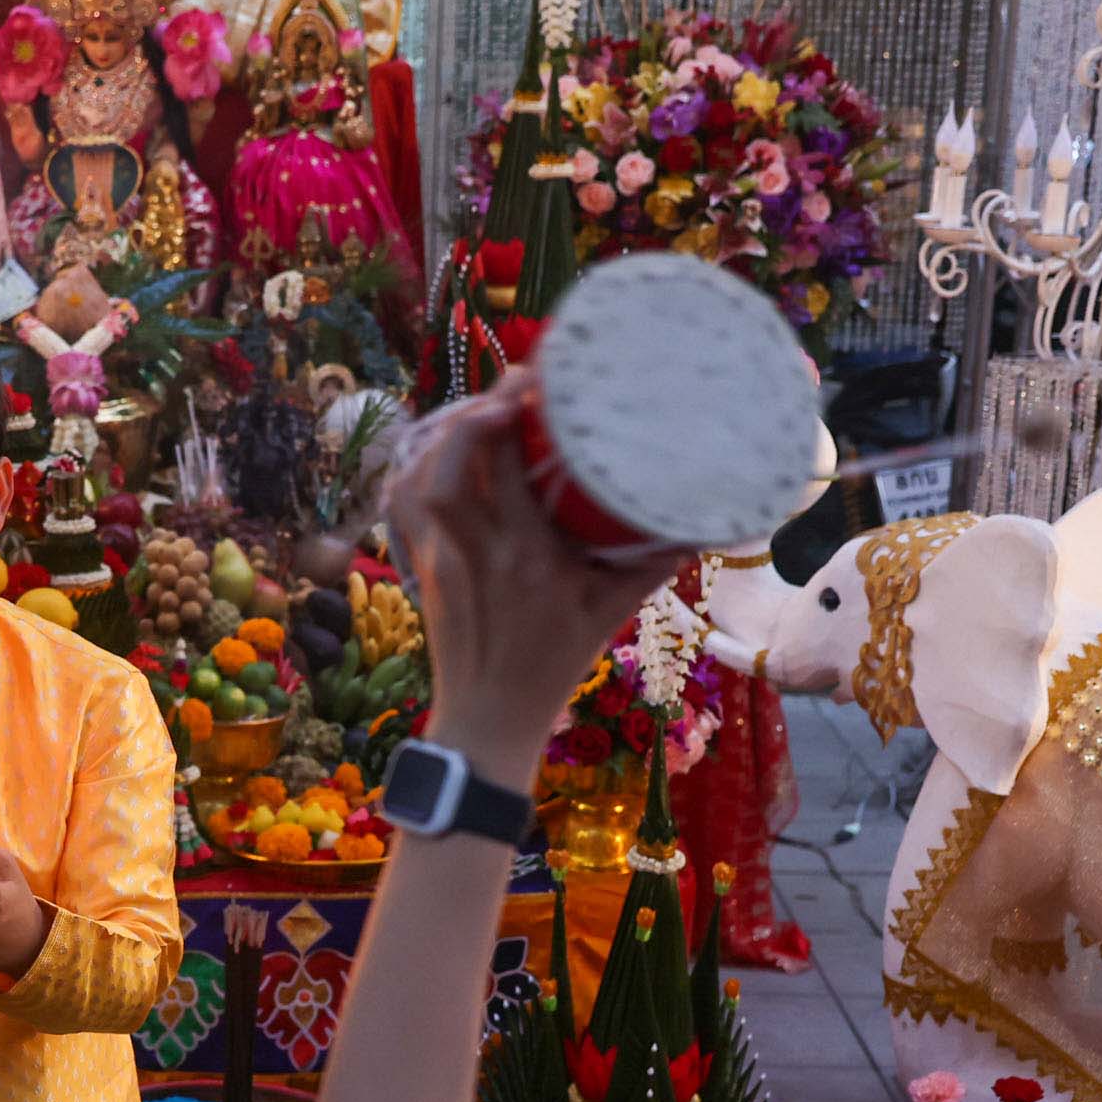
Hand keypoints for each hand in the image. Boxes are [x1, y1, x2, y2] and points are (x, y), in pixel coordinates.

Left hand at [383, 370, 664, 781]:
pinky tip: (439, 448)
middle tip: (512, 385)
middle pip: (456, 459)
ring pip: (419, 477)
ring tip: (480, 410)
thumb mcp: (610, 615)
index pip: (507, 466)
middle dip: (478, 409)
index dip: (512, 412)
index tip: (535, 381)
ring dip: (443, 434)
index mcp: (528, 557)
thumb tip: (698, 524)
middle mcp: (478, 550)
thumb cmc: (553, 667)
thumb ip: (650, 566)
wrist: (488, 720)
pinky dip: (414, 466)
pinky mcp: (421, 565)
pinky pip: (403, 503)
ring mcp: (441, 557)